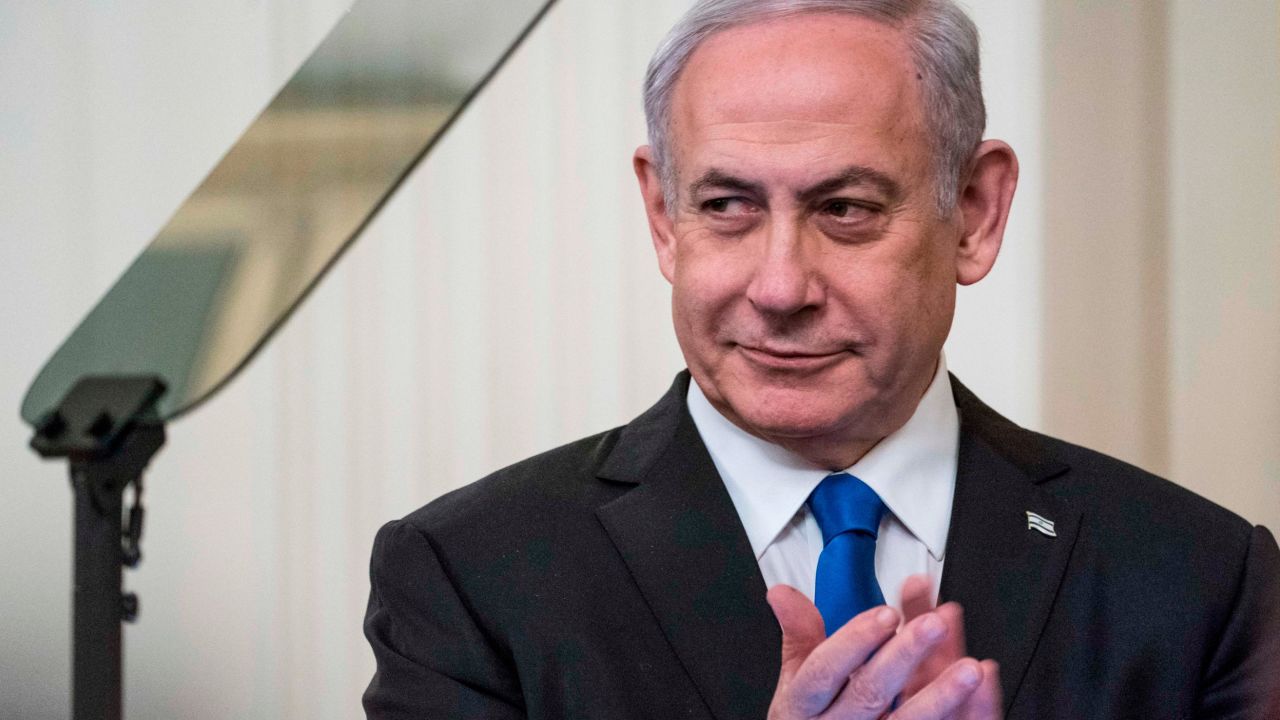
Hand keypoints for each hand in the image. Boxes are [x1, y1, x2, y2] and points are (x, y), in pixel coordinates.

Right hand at [766, 584, 996, 718]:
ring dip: (940, 696)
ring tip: (969, 668)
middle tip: (933, 625)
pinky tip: (980, 687)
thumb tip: (782, 593)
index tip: (885, 616)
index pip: (824, 672)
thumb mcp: (795, 681)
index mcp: (804, 704)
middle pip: (869, 694)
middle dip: (904, 657)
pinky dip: (959, 714)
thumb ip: (799, 636)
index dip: (854, 643)